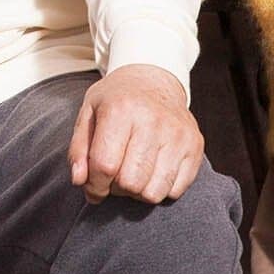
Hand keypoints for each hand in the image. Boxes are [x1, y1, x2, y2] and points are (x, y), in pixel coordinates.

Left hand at [69, 64, 205, 203]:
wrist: (154, 80)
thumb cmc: (117, 101)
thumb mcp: (89, 113)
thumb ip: (79, 149)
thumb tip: (79, 181)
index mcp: (121, 109)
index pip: (105, 165)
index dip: (95, 185)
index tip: (93, 186)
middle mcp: (152, 120)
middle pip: (130, 183)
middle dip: (116, 188)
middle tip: (114, 176)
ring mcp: (177, 134)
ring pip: (153, 192)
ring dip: (138, 193)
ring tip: (133, 174)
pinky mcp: (194, 146)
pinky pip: (175, 191)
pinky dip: (160, 189)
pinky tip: (152, 171)